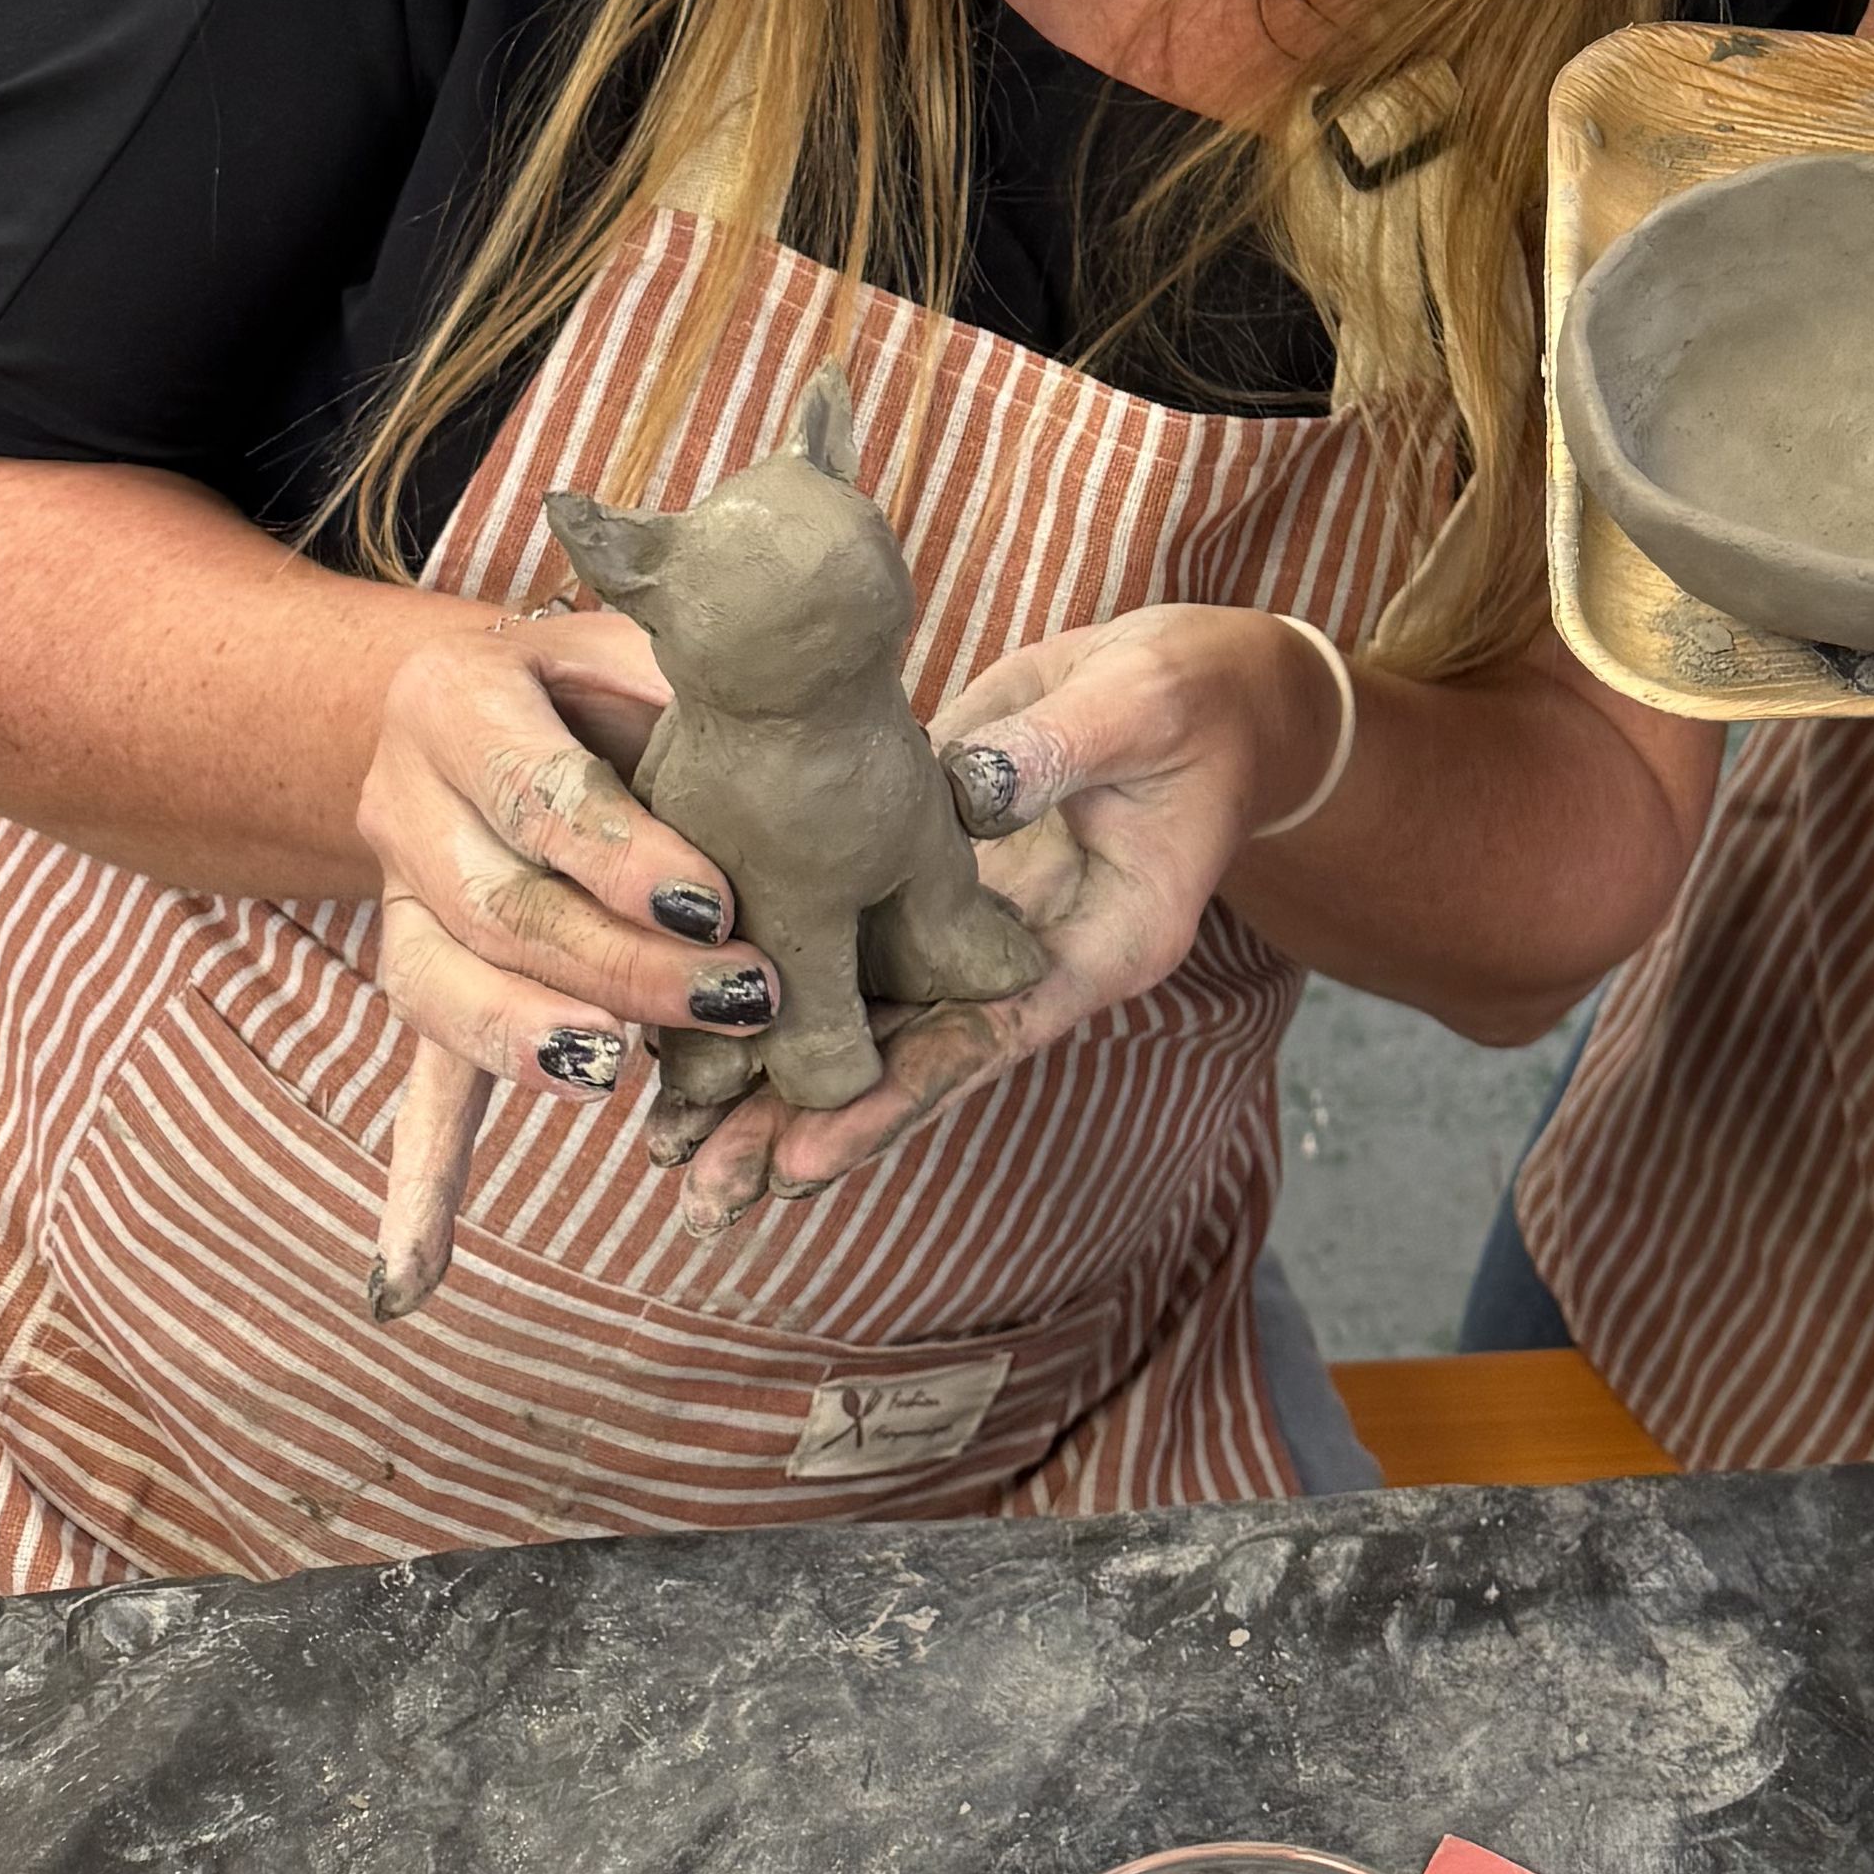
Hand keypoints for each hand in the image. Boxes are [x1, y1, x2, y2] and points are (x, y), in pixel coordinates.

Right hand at [357, 602, 767, 1317]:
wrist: (498, 692)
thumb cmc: (613, 668)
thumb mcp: (651, 644)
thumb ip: (709, 687)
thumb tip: (836, 706)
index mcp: (455, 700)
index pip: (536, 790)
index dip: (622, 853)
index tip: (715, 901)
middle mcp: (402, 803)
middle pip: (500, 904)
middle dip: (616, 962)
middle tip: (733, 998)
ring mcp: (402, 900)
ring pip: (447, 989)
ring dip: (533, 1042)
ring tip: (613, 1073)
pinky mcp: (424, 974)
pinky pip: (419, 1082)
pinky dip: (423, 1181)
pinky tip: (413, 1279)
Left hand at [658, 605, 1341, 1227]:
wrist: (1201, 682)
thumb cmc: (1194, 697)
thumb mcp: (1140, 710)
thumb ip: (1057, 751)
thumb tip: (967, 793)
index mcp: (1098, 945)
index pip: (985, 1037)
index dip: (895, 1098)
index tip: (803, 1157)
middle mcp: (1029, 961)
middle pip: (910, 1058)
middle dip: (804, 1127)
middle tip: (704, 1192)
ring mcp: (977, 927)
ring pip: (868, 1016)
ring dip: (773, 1079)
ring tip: (672, 1150)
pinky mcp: (935, 879)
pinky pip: (852, 946)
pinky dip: (778, 986)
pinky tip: (696, 1025)